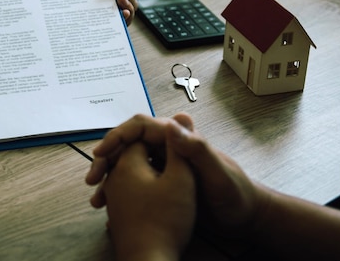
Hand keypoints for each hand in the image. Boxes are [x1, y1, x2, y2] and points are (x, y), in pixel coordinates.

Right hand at [87, 113, 263, 237]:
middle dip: (106, 160)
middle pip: (128, 144)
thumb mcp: (218, 175)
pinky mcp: (162, 182)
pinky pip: (133, 181)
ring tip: (97, 198)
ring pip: (126, 164)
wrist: (247, 219)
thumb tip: (173, 121)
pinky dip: (118, 191)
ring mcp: (164, 165)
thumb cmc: (238, 196)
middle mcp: (168, 148)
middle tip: (92, 180)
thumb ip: (198, 149)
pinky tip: (110, 205)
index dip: (117, 136)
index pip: (140, 126)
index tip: (101, 154)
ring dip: (109, 178)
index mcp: (179, 139)